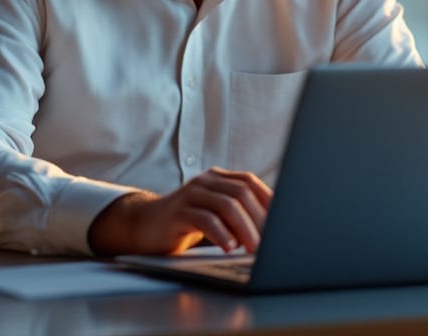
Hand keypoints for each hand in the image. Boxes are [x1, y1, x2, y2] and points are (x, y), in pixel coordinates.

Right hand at [87, 168, 272, 256]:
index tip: (283, 221)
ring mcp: (190, 194)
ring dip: (244, 228)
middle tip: (270, 243)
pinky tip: (227, 247)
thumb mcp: (214, 214)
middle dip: (260, 219)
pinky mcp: (177, 212)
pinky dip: (220, 233)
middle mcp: (205, 181)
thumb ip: (237, 214)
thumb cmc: (186, 222)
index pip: (249, 182)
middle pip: (241, 193)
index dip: (268, 200)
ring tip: (252, 249)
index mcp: (217, 178)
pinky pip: (204, 219)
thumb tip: (271, 230)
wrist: (144, 226)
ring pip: (226, 205)